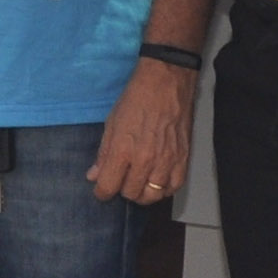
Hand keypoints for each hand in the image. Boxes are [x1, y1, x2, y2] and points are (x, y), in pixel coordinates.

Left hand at [88, 59, 197, 204]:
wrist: (166, 82)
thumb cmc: (136, 98)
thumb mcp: (111, 122)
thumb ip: (103, 153)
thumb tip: (94, 175)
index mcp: (123, 150)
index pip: (108, 186)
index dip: (101, 191)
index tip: (102, 187)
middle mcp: (145, 160)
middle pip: (130, 194)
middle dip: (122, 189)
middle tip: (122, 178)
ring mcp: (166, 161)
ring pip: (152, 195)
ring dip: (142, 192)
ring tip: (139, 182)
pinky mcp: (183, 158)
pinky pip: (173, 187)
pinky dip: (163, 189)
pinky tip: (157, 181)